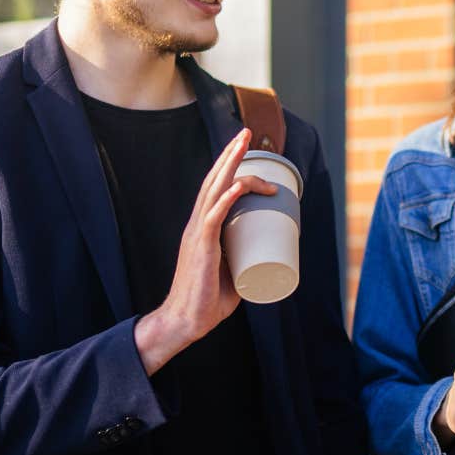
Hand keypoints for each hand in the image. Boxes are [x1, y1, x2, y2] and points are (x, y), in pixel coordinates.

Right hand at [135, 128, 277, 373]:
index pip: (216, 189)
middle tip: (247, 133)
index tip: (248, 153)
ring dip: (231, 165)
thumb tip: (268, 256)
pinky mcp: (200, 248)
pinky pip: (214, 218)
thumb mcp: (232, 273)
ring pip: (214, 190)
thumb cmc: (207, 301)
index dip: (230, 168)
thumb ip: (244, 260)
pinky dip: (226, 199)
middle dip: (231, 154)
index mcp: (203, 228)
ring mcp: (197, 234)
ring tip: (244, 142)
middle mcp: (197, 224)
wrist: (186, 321)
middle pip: (214, 180)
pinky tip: (237, 185)